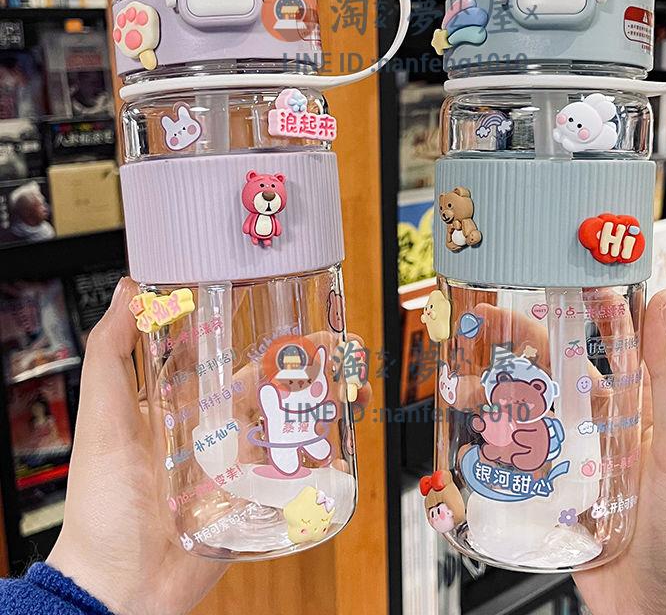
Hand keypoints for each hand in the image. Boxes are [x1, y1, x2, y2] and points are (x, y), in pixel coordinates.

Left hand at [48, 278, 372, 614]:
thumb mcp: (103, 418)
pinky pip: (293, 476)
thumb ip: (110, 355)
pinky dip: (322, 459)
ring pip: (289, 427)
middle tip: (342, 347)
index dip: (260, 331)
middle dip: (309, 366)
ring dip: (323, 406)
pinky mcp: (253, 502)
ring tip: (352, 388)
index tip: (289, 304)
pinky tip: (341, 442)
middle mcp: (217, 430)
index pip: (230, 357)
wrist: (119, 587)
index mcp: (186, 405)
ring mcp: (239, 466)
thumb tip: (128, 290)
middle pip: (273, 389)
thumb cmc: (103, 502)